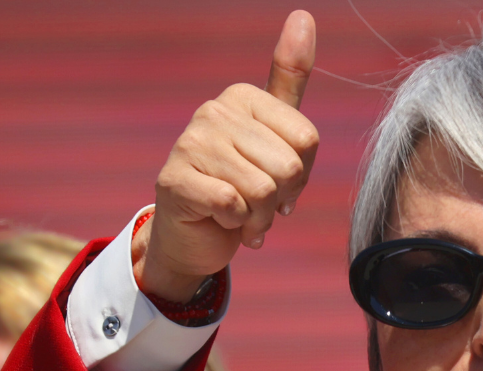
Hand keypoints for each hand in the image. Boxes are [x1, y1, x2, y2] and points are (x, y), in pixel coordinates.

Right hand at [135, 10, 318, 301]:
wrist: (192, 236)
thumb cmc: (239, 186)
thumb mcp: (273, 136)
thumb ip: (289, 81)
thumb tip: (303, 15)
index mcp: (241, 97)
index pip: (306, 140)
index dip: (300, 175)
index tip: (276, 181)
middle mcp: (213, 112)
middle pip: (287, 166)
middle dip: (279, 199)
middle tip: (256, 204)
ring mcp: (189, 144)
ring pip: (261, 189)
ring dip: (258, 217)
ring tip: (240, 214)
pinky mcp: (175, 181)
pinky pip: (233, 204)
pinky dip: (234, 224)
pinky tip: (220, 219)